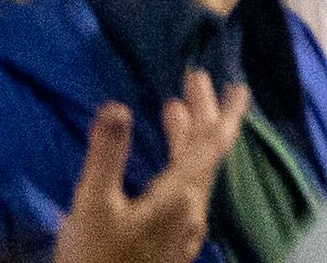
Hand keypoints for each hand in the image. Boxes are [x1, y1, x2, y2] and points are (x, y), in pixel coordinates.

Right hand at [55, 77, 243, 262]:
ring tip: (173, 111)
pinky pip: (186, 192)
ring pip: (196, 173)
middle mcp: (192, 210)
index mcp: (180, 196)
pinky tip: (166, 167)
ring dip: (188, 139)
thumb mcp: (91, 208)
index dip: (221, 110)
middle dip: (203, 114)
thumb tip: (116, 107)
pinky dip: (180, 166)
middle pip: (207, 153)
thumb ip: (106, 157)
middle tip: (196, 81)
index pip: (212, 143)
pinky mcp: (171, 245)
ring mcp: (183, 230)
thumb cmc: (94, 262)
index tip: (234, 83)